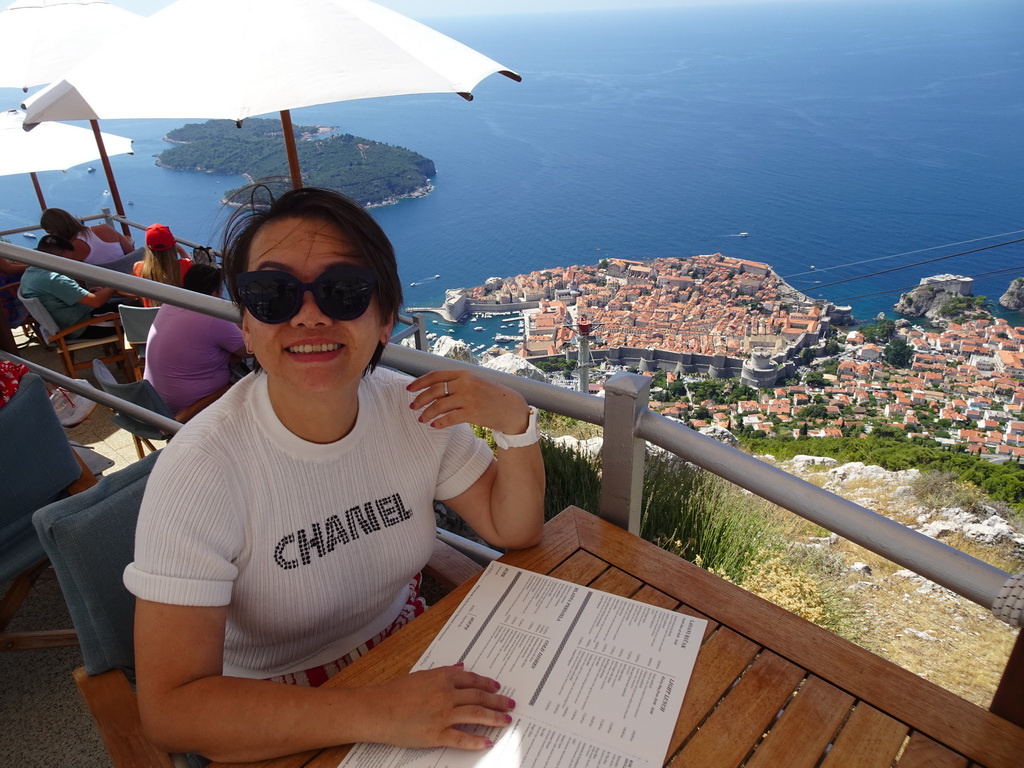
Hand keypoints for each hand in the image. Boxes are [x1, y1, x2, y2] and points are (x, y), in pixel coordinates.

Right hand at [370, 664, 513, 749]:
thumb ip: (443, 673)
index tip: (497, 688)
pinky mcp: (436, 734)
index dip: (487, 684)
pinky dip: (476, 740)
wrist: (378, 709)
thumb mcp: (421, 675)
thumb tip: (460, 668)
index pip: (472, 680)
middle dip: (497, 701)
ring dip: (494, 718)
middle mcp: (446, 695)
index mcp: (442, 678)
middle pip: (478, 697)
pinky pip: (461, 738)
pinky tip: (487, 742)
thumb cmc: (395, 692)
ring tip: (506, 721)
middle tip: (510, 704)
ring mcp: (443, 715)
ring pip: (475, 715)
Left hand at [408, 370, 529, 434]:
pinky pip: (449, 419)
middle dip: (420, 400)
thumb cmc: (492, 396)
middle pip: (434, 391)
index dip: (419, 382)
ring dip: (427, 413)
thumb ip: (458, 382)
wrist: (511, 408)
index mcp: (464, 374)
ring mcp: (468, 398)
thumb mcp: (475, 382)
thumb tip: (435, 388)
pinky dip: (439, 423)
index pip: (435, 375)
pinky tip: (435, 425)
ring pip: (439, 406)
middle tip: (412, 407)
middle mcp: (465, 384)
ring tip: (421, 419)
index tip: (409, 389)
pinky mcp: (472, 413)